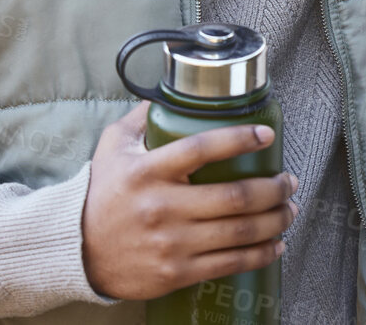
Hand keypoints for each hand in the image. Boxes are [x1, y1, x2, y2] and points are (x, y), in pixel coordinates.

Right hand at [81, 103, 297, 299]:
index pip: (202, 148)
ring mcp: (171, 243)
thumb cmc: (101, 194)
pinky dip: (261, 254)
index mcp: (149, 171)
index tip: (265, 134)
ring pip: (239, 232)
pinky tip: (276, 244)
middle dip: (273, 187)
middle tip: (289, 179)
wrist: (76, 249)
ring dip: (275, 219)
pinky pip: (229, 263)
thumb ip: (142, 118)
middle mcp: (162, 206)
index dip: (240, 138)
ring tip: (289, 208)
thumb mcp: (113, 147)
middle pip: (234, 196)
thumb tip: (173, 91)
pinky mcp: (176, 273)